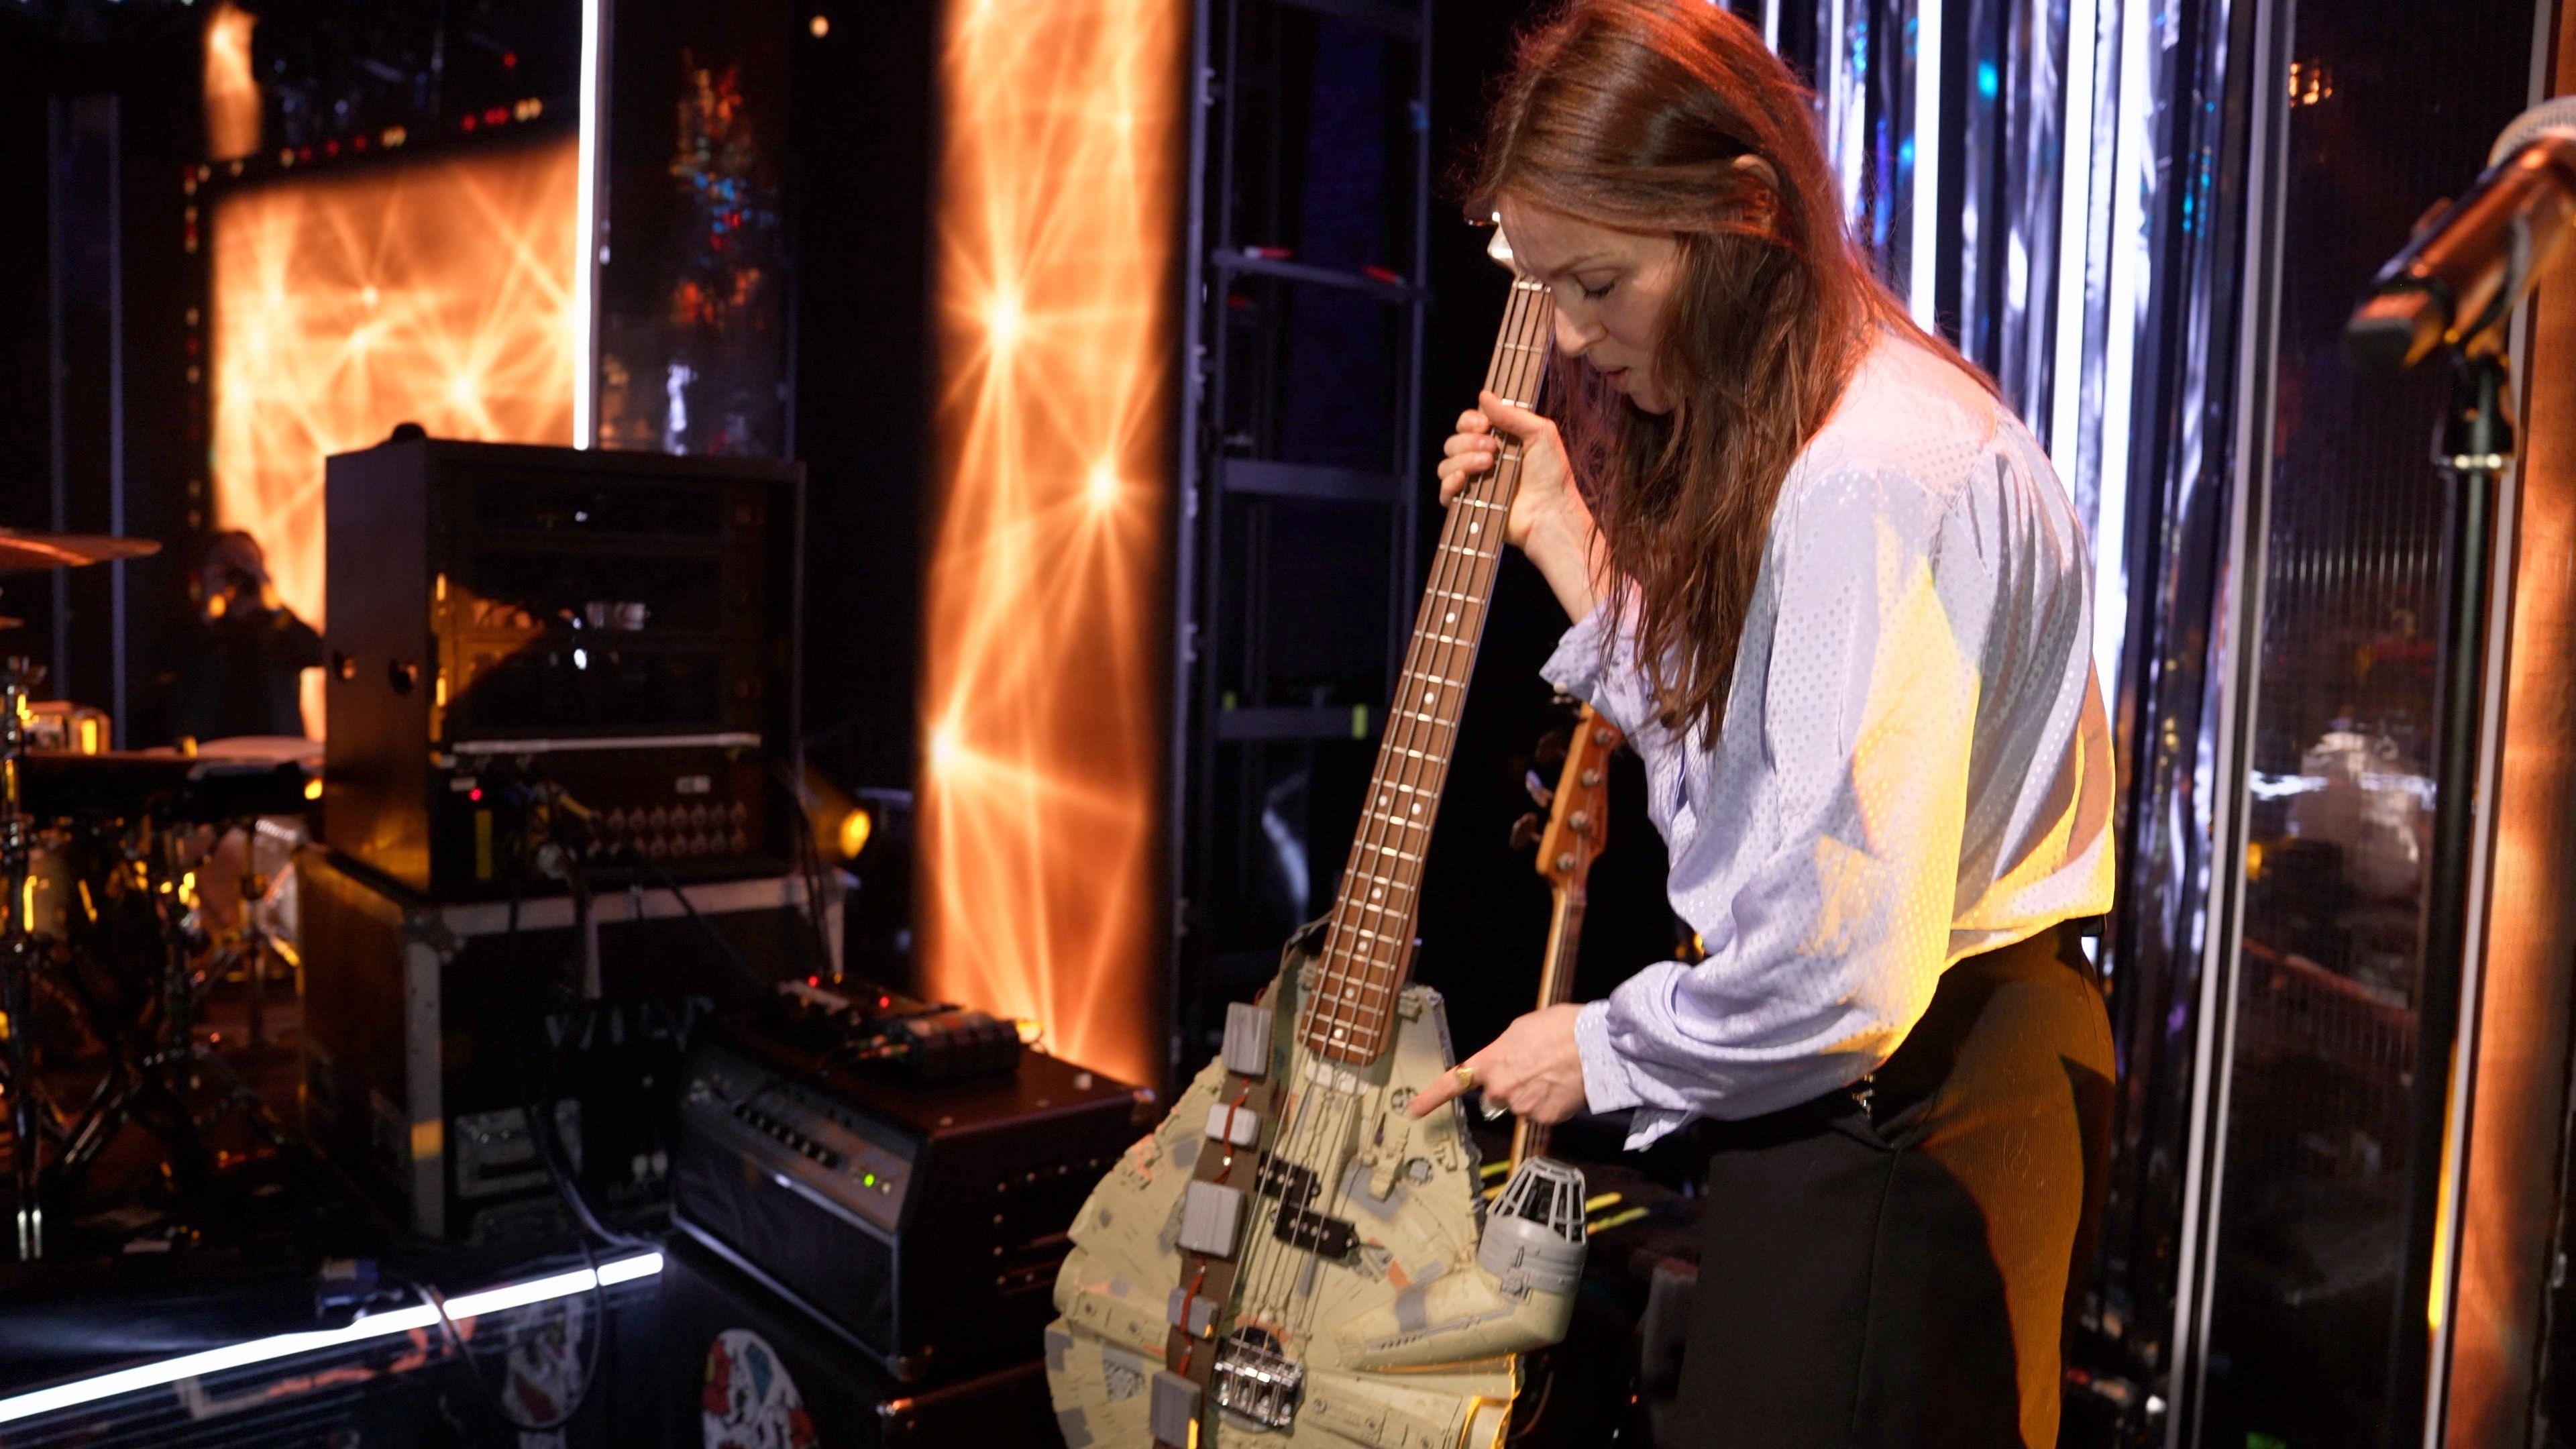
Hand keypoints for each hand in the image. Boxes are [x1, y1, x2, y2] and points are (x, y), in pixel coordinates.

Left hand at [1405, 1003, 1589, 1125]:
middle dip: (1510, 1085)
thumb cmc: (1561, 1028)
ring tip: (1553, 1072)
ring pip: (1521, 1105)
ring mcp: (1522, 1106)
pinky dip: (1550, 1103)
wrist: (1595, 1045)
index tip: (1413, 1110)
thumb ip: (1504, 1051)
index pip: (1452, 1082)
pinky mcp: (1544, 1119)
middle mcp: (1500, 1088)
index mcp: (1491, 1062)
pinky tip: (1562, 1086)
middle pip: (1497, 1095)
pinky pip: (1541, 1114)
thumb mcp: (1521, 1029)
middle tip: (1534, 1067)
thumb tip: (1505, 1062)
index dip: (1430, 1098)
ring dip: (1533, 1093)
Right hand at [1436, 390, 1575, 549]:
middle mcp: (1482, 460)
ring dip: (1463, 460)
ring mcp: (1474, 483)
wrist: (1550, 511)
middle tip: (1492, 449)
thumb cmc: (1552, 475)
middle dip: (1468, 441)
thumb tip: (1484, 395)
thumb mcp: (1540, 433)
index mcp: (1498, 441)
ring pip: (1447, 464)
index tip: (1484, 424)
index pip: (1467, 424)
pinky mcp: (1468, 505)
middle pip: (1453, 442)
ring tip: (1488, 465)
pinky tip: (1463, 480)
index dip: (1469, 420)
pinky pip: (1444, 492)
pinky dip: (1450, 483)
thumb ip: (1512, 413)